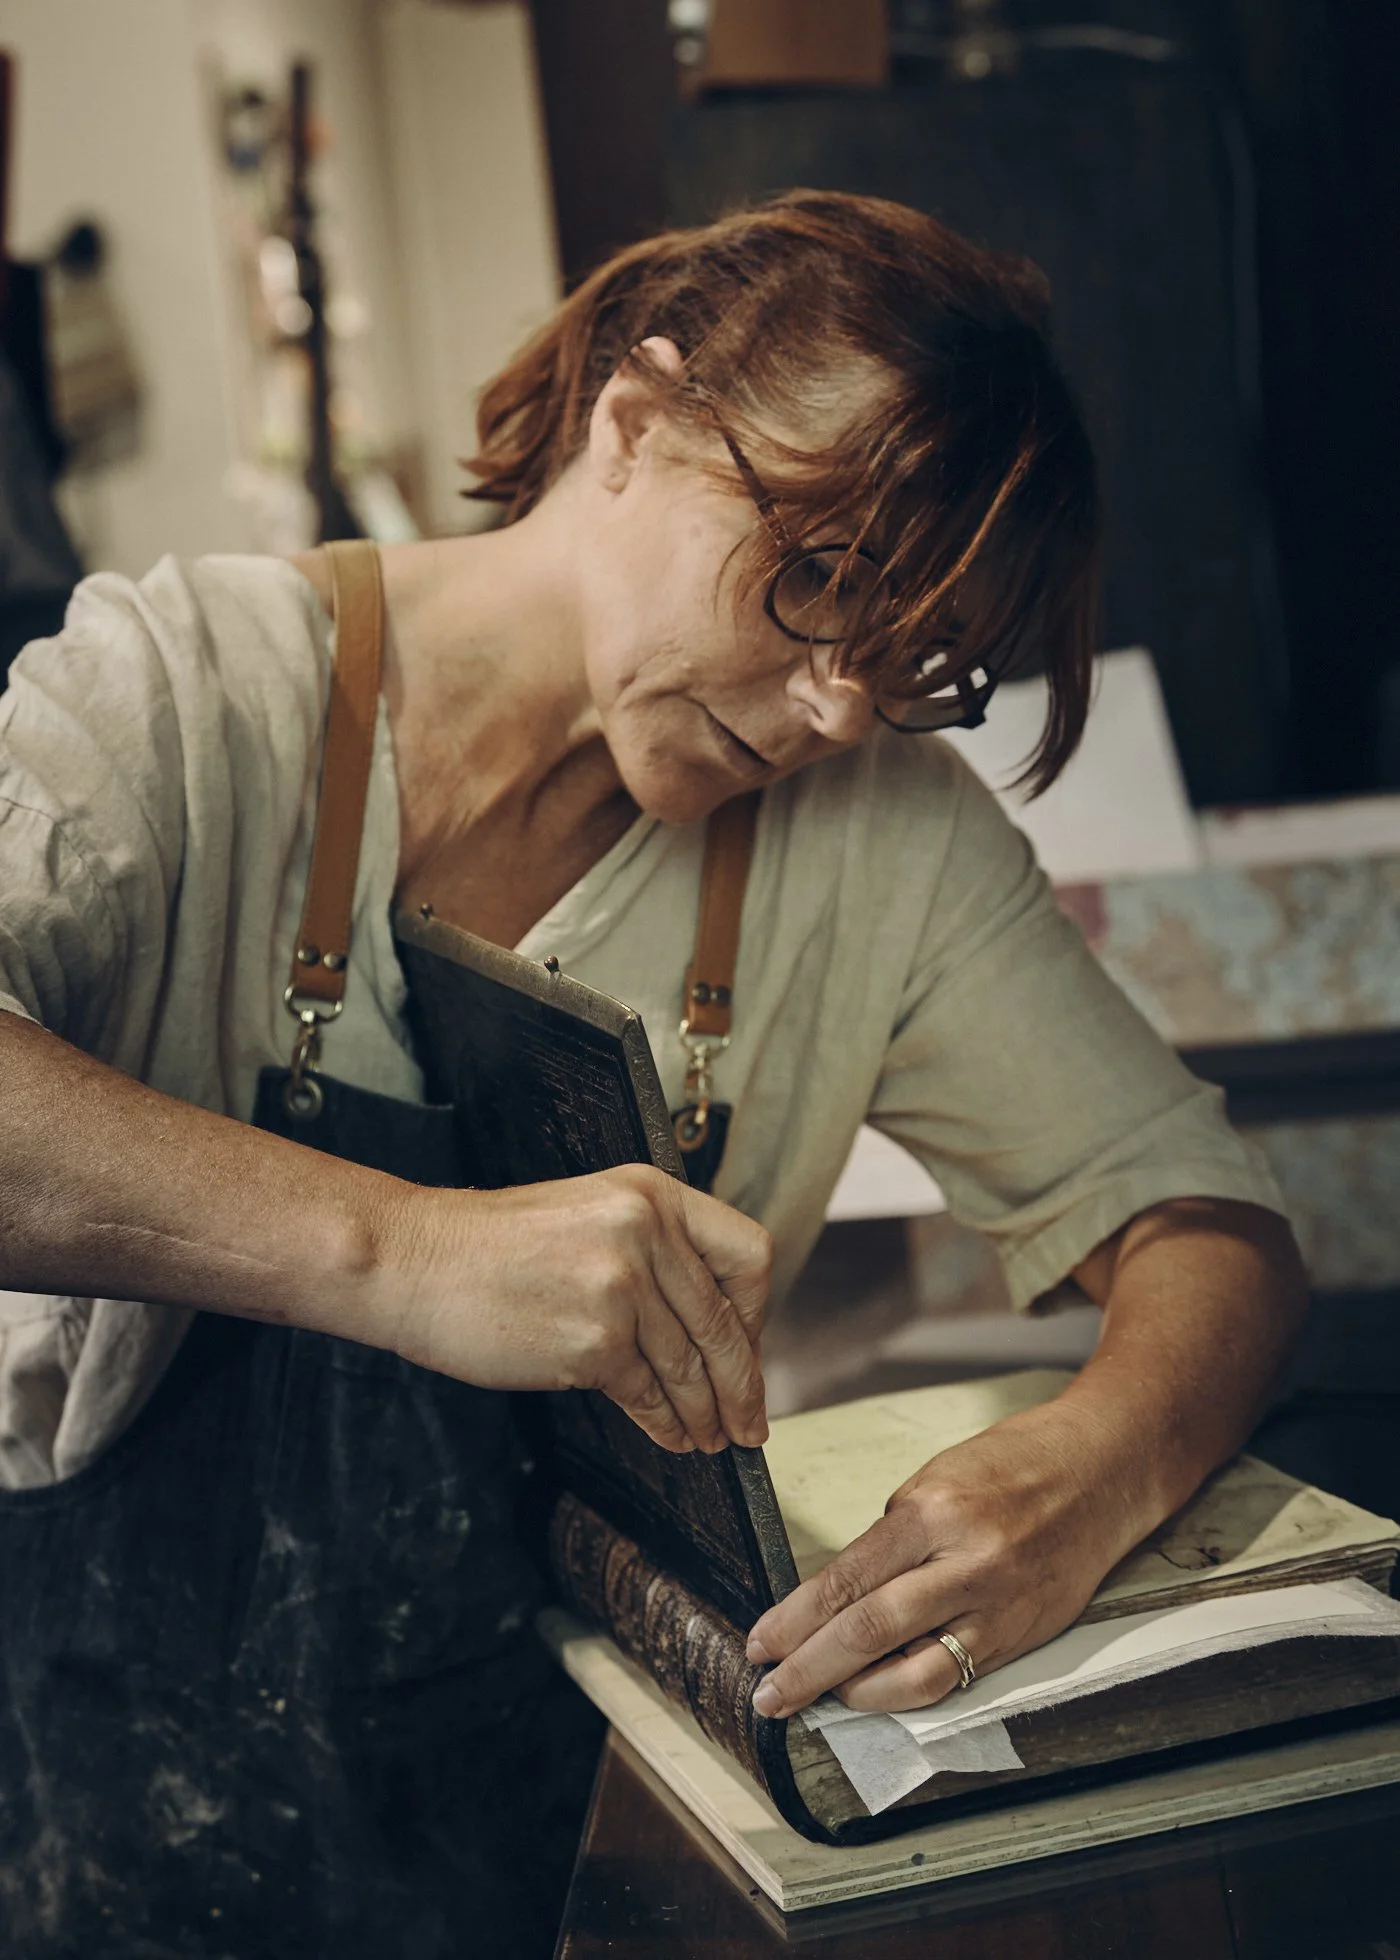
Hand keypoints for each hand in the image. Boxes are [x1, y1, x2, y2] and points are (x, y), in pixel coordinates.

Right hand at [388, 1164, 771, 1454]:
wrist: (412, 1261)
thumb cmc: (489, 1246)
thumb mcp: (589, 1215)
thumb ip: (652, 1251)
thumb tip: (709, 1326)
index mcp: (652, 1193)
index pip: (747, 1254)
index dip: (757, 1312)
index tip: (749, 1348)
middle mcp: (646, 1231)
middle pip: (724, 1324)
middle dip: (742, 1385)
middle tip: (750, 1422)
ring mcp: (622, 1286)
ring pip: (690, 1367)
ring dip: (704, 1414)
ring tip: (708, 1438)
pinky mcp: (595, 1341)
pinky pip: (648, 1395)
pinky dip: (663, 1424)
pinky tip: (669, 1436)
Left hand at [745, 1400, 1149, 1715]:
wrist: (1102, 1469)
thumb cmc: (1015, 1463)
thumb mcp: (937, 1478)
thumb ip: (895, 1537)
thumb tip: (847, 1591)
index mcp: (933, 1511)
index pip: (846, 1579)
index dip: (795, 1619)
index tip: (761, 1643)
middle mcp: (965, 1562)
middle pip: (868, 1630)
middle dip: (810, 1668)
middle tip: (770, 1692)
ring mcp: (998, 1605)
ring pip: (915, 1672)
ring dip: (857, 1695)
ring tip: (820, 1701)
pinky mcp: (1023, 1634)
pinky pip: (956, 1676)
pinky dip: (910, 1691)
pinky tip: (880, 1694)